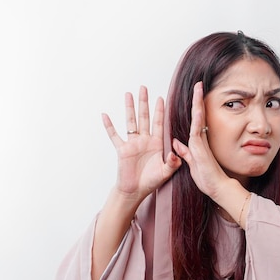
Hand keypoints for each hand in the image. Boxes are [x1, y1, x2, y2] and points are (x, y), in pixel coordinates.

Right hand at [102, 86, 181, 201]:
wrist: (135, 191)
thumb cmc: (151, 181)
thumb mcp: (166, 172)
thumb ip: (172, 163)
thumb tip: (175, 155)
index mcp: (156, 143)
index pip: (158, 123)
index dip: (159, 111)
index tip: (161, 97)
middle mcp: (144, 140)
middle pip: (144, 117)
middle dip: (144, 102)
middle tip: (144, 88)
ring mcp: (132, 144)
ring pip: (130, 122)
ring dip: (129, 108)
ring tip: (128, 94)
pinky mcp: (122, 150)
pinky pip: (114, 136)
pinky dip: (109, 126)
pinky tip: (105, 115)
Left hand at [172, 82, 230, 198]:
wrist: (218, 189)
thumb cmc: (208, 179)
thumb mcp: (191, 164)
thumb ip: (184, 153)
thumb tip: (176, 143)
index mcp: (197, 143)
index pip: (194, 121)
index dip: (194, 108)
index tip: (195, 95)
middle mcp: (199, 140)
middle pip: (197, 115)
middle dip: (197, 99)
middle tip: (199, 85)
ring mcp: (201, 143)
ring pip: (198, 118)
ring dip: (198, 103)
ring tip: (198, 88)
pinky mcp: (201, 148)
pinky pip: (197, 129)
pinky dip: (197, 117)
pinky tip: (197, 107)